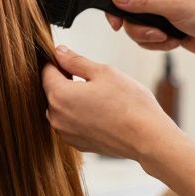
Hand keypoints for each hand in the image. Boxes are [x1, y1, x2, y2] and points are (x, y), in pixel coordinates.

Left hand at [41, 45, 180, 161]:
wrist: (148, 138)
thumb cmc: (129, 103)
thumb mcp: (103, 72)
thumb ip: (75, 61)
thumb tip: (58, 52)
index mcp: (59, 95)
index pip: (46, 72)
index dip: (57, 62)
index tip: (71, 60)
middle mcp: (56, 117)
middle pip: (51, 91)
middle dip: (64, 81)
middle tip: (90, 77)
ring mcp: (65, 133)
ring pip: (60, 108)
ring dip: (71, 99)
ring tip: (98, 96)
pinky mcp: (77, 143)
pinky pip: (70, 124)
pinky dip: (79, 115)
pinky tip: (100, 112)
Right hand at [106, 0, 194, 60]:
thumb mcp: (177, 7)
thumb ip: (144, 2)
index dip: (116, 4)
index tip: (116, 24)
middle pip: (127, 11)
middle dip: (138, 28)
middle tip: (156, 35)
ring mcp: (162, 12)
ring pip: (135, 28)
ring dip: (149, 38)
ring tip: (169, 39)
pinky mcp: (166, 28)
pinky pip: (147, 39)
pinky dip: (157, 45)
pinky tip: (175, 43)